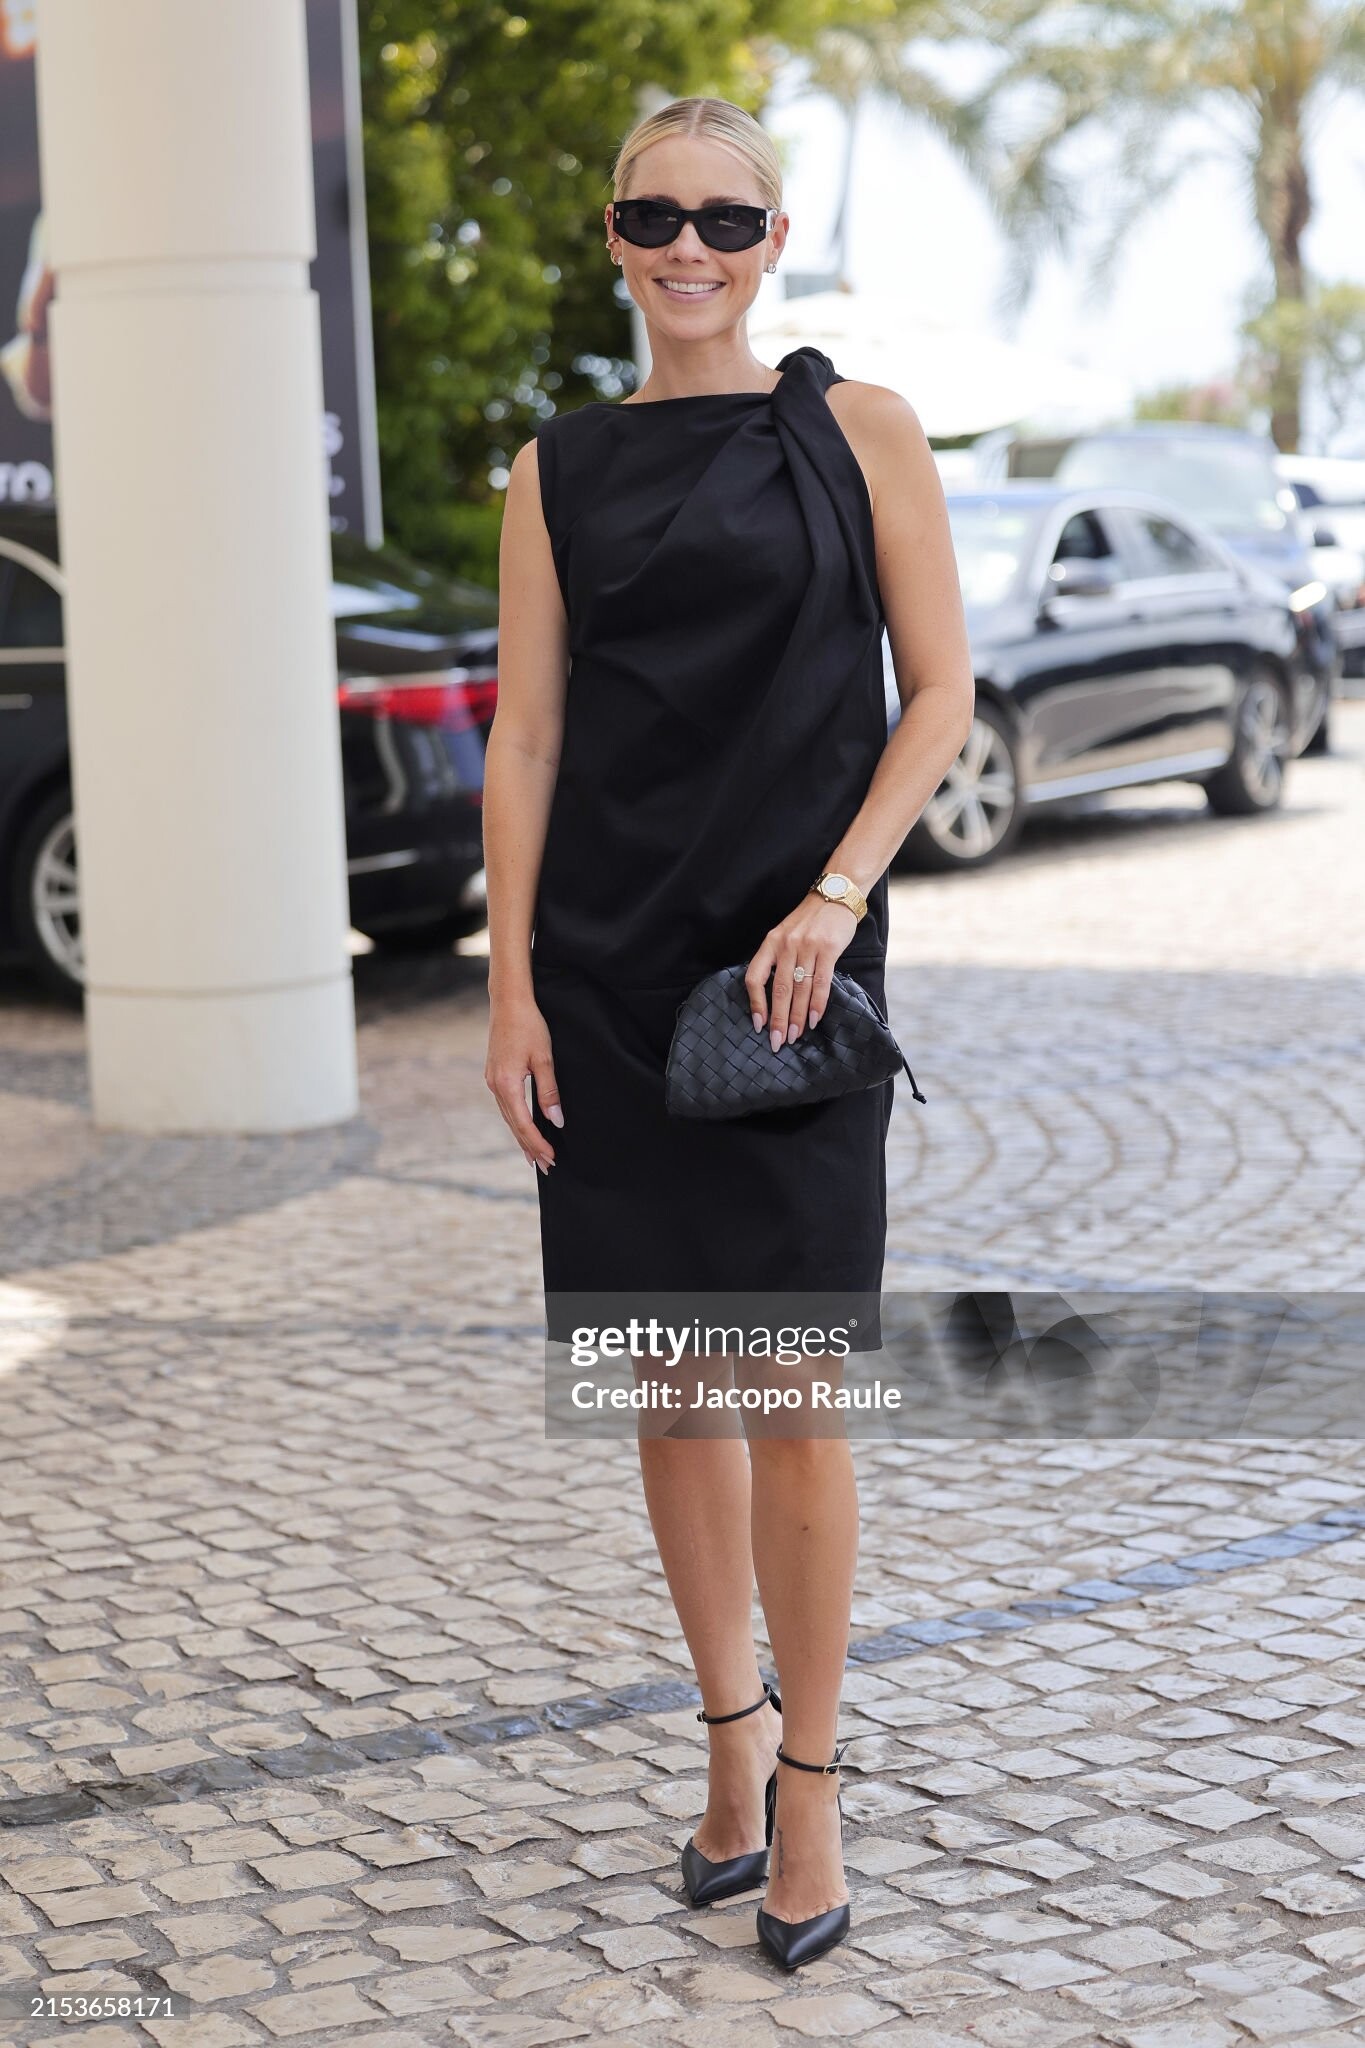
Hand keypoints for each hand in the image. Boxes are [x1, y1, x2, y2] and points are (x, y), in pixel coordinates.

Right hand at [485, 992, 561, 1171]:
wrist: (508, 1002)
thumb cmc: (529, 1025)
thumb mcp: (545, 1058)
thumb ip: (549, 1091)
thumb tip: (556, 1120)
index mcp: (507, 1084)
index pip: (523, 1124)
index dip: (538, 1143)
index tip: (551, 1159)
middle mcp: (495, 1085)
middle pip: (513, 1125)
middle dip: (530, 1147)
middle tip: (546, 1167)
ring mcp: (492, 1080)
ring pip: (508, 1117)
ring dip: (522, 1137)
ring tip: (534, 1156)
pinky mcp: (494, 1074)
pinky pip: (506, 1106)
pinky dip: (515, 1121)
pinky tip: (523, 1128)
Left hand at [745, 896, 859, 1051]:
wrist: (836, 894)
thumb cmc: (809, 920)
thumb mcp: (785, 934)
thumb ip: (778, 959)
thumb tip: (776, 997)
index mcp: (771, 942)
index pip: (755, 977)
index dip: (755, 1003)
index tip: (759, 1024)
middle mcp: (786, 944)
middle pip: (779, 989)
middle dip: (778, 1019)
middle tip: (778, 1041)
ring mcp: (807, 946)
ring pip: (800, 989)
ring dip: (798, 1017)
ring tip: (796, 1036)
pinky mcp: (828, 949)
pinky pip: (821, 982)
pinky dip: (818, 1004)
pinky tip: (815, 1019)